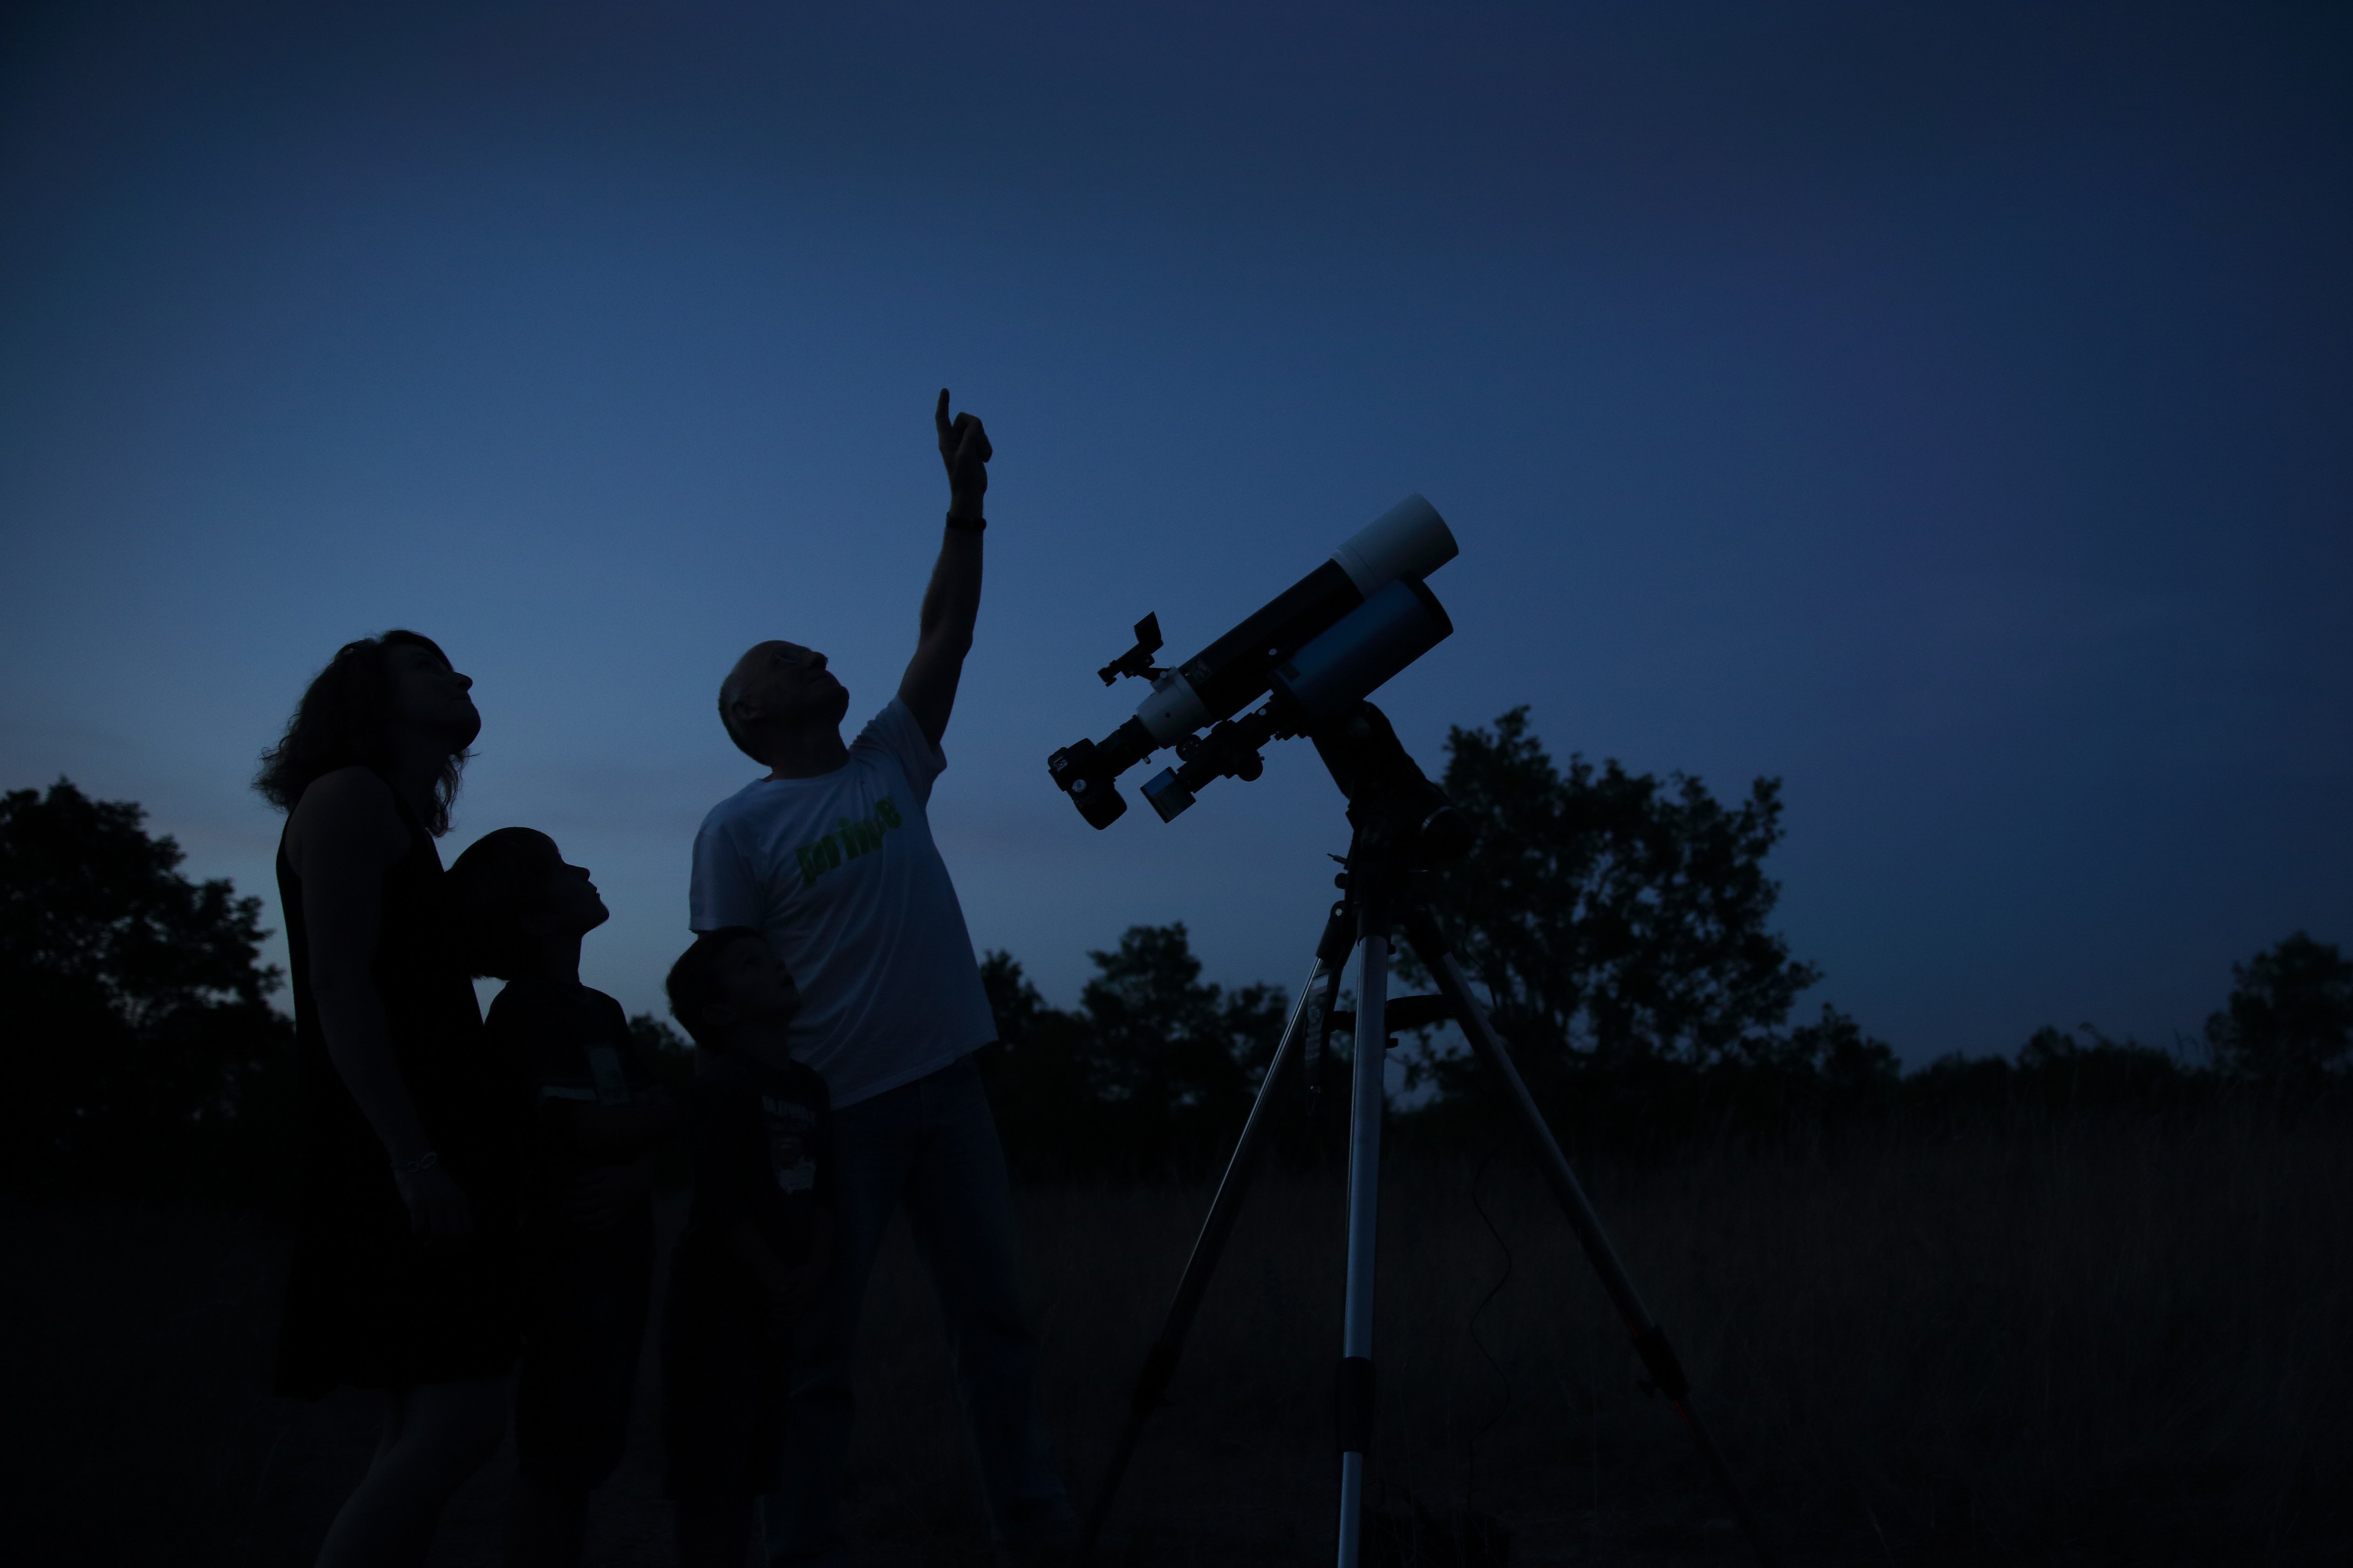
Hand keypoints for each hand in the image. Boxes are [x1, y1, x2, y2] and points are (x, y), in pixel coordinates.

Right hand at [393, 1159, 475, 1243]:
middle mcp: (450, 1202)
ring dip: (432, 1244)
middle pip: (455, 1235)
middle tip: (437, 1249)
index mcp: (461, 1201)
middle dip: (446, 1248)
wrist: (416, 1160)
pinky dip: (417, 1236)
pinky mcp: (416, 1202)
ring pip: (438, 1234)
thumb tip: (455, 1238)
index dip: (460, 1244)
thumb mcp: (452, 1195)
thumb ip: (456, 1212)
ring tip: (427, 1243)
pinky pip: (419, 1227)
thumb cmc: (433, 1182)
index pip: (468, 1230)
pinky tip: (416, 1234)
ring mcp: (434, 1201)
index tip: (451, 1249)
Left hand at [563, 1148, 657, 1230]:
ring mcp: (615, 1209)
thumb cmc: (622, 1173)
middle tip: (563, 1205)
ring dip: (583, 1219)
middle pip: (588, 1205)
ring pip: (597, 1217)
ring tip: (572, 1219)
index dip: (573, 1193)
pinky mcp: (620, 1214)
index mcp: (606, 1187)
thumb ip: (592, 1176)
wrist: (641, 1179)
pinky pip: (609, 1224)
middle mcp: (610, 1200)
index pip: (585, 1193)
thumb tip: (576, 1181)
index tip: (565, 1192)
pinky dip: (599, 1228)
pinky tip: (589, 1228)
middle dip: (573, 1206)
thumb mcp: (607, 1170)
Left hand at [763, 1263, 824, 1338]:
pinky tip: (782, 1322)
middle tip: (768, 1307)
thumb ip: (788, 1281)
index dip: (776, 1301)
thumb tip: (780, 1291)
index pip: (786, 1300)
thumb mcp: (796, 1273)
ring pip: (794, 1317)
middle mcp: (806, 1301)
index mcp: (802, 1292)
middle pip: (789, 1310)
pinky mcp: (809, 1308)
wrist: (818, 1274)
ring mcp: (808, 1306)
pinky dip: (790, 1323)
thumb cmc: (805, 1272)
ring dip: (782, 1319)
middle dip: (777, 1310)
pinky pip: (800, 1320)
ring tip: (772, 1315)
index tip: (769, 1298)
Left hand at [935, 388, 990, 519]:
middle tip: (978, 444)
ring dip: (983, 442)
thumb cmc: (964, 476)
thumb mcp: (966, 454)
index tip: (945, 390)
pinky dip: (987, 448)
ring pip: (978, 430)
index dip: (943, 403)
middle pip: (967, 420)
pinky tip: (985, 460)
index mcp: (946, 440)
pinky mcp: (974, 449)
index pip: (942, 417)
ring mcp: (965, 444)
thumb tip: (976, 424)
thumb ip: (971, 435)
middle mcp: (954, 439)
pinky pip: (984, 439)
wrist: (970, 492)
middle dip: (976, 429)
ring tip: (982, 457)